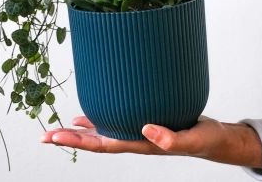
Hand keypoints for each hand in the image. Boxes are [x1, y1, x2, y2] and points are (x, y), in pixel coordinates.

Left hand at [41, 115, 261, 168]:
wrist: (217, 139)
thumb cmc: (205, 140)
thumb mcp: (192, 138)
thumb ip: (171, 138)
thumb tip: (146, 129)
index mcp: (140, 144)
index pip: (102, 145)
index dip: (76, 141)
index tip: (54, 137)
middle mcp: (133, 139)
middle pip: (95, 141)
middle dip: (69, 139)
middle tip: (44, 136)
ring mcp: (135, 132)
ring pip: (101, 133)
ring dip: (78, 132)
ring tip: (57, 129)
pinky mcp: (140, 120)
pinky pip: (113, 121)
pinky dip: (96, 119)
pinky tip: (85, 116)